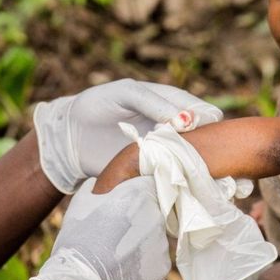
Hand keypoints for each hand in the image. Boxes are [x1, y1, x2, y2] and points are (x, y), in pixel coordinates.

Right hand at [29, 177, 170, 279]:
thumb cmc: (77, 241)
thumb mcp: (80, 204)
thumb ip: (96, 188)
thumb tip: (98, 183)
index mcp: (138, 194)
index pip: (146, 186)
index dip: (134, 195)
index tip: (123, 205)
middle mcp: (156, 216)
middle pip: (153, 212)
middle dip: (139, 219)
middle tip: (117, 233)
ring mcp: (162, 243)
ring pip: (154, 237)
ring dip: (141, 242)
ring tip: (117, 254)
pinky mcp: (162, 267)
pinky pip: (154, 259)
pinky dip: (142, 263)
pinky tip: (123, 268)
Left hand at [34, 79, 222, 193]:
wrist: (71, 138)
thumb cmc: (98, 106)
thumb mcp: (125, 95)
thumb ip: (154, 103)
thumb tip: (188, 121)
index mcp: (173, 105)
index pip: (205, 113)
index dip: (207, 121)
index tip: (196, 130)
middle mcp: (176, 131)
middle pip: (207, 140)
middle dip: (208, 147)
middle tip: (195, 154)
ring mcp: (168, 155)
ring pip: (196, 162)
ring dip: (198, 166)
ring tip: (188, 170)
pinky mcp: (156, 176)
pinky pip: (177, 180)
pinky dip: (182, 182)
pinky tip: (180, 184)